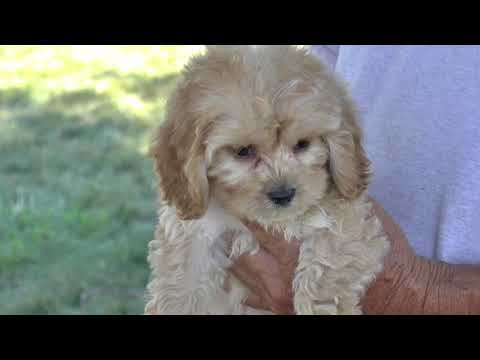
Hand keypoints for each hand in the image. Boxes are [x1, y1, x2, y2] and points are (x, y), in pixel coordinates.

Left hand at [231, 198, 479, 314]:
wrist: (397, 293)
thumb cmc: (376, 253)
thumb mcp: (354, 215)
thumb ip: (326, 196)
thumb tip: (305, 172)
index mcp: (297, 251)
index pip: (258, 224)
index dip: (245, 204)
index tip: (236, 189)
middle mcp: (282, 278)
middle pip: (241, 248)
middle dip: (233, 226)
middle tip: (228, 209)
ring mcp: (279, 298)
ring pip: (240, 272)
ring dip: (234, 250)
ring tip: (230, 232)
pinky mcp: (283, 309)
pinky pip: (250, 294)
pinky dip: (243, 276)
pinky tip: (243, 260)